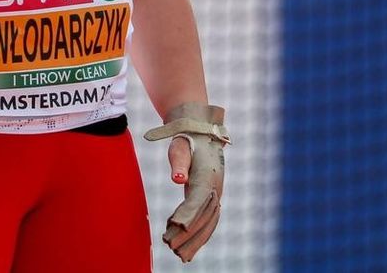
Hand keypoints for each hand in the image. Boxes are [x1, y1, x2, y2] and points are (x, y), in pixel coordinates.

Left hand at [144, 103, 229, 262]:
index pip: (196, 201)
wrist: (202, 132)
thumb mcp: (180, 147)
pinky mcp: (212, 198)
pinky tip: (188, 246)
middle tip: (171, 249)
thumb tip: (177, 178)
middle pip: (203, 217)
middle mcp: (215, 189)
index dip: (186, 216)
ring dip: (195, 241)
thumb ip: (178, 162)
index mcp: (207, 177)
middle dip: (189, 236)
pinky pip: (208, 221)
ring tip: (180, 256)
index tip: (174, 229)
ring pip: (208, 223)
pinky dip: (201, 235)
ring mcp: (216, 194)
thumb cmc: (187, 139)